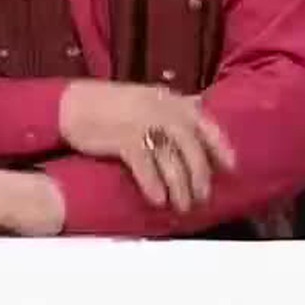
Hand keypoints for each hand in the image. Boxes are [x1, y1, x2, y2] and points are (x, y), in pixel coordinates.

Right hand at [59, 80, 236, 212]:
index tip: (232, 167)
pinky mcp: (124, 138)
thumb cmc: (110, 105)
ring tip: (182, 205)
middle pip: (191, 146)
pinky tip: (159, 200)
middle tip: (202, 197)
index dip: (220, 146)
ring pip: (172, 160)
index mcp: (169, 100)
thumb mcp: (146, 99)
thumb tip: (197, 115)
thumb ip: (171, 108)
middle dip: (200, 175)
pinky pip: (146, 166)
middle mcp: (161, 110)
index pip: (204, 123)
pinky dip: (154, 185)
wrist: (73, 104)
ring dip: (180, 186)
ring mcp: (143, 123)